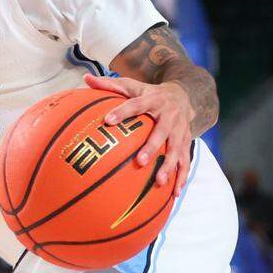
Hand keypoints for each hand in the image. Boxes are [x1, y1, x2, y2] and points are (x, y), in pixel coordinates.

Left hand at [84, 73, 193, 194]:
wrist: (183, 95)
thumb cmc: (148, 93)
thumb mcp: (131, 85)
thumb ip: (108, 84)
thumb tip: (85, 78)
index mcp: (152, 99)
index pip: (136, 104)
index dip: (123, 111)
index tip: (108, 121)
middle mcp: (169, 115)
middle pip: (162, 132)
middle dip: (152, 147)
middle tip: (140, 161)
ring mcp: (180, 130)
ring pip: (177, 150)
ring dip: (170, 167)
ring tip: (160, 182)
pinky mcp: (187, 142)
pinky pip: (186, 161)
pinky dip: (182, 177)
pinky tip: (174, 193)